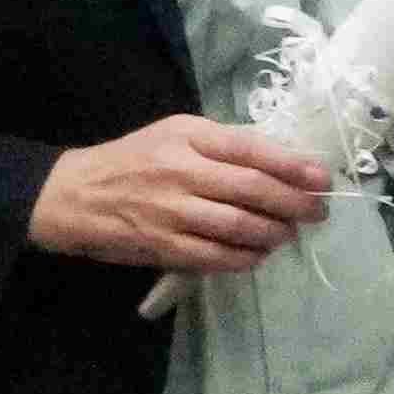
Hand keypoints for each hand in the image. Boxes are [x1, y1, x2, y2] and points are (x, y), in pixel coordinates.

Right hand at [27, 112, 334, 273]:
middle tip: (317, 211)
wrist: (72, 193)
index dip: (293, 165)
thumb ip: (224, 144)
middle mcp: (180, 170)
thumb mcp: (175, 134)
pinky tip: (258, 254)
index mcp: (188, 137)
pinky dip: (245, 258)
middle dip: (295, 203)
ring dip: (274, 233)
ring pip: (239, 225)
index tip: (322, 178)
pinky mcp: (161, 243)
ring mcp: (170, 209)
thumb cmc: (134, 160)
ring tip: (287, 233)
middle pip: (253, 189)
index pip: (251, 148)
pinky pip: (215, 256)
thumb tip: (284, 159)